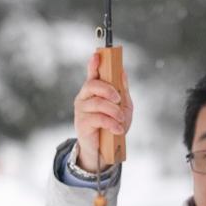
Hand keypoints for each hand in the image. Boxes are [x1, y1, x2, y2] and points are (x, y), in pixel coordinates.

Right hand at [73, 51, 132, 172]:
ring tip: (121, 119)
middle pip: (92, 85)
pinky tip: (118, 129)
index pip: (92, 74)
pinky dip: (112, 123)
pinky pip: (98, 118)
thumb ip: (122, 91)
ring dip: (114, 111)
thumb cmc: (113, 126)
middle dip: (108, 90)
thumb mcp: (123, 107)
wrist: (104, 150)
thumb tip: (123, 71)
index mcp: (94, 92)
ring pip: (97, 103)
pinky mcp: (82, 123)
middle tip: (118, 99)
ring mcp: (81, 110)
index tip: (98, 55)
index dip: (93, 64)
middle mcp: (85, 98)